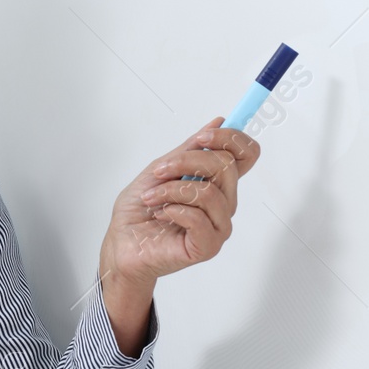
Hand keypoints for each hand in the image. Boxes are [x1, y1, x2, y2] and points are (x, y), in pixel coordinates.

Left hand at [99, 116, 260, 289]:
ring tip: (151, 198)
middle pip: (226, 166)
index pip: (247, 155)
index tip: (203, 137)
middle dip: (186, 161)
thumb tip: (219, 122)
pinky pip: (198, 218)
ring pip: (209, 192)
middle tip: (159, 171)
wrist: (121, 244)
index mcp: (216, 183)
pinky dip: (172, 210)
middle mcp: (223, 204)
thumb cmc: (138, 211)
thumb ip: (189, 149)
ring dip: (171, 190)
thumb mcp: (160, 170)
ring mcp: (218, 226)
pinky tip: (160, 214)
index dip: (233, 139)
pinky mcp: (207, 246)